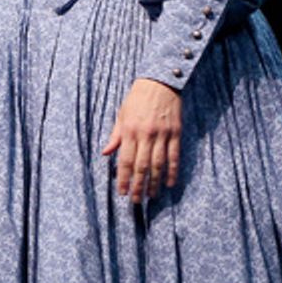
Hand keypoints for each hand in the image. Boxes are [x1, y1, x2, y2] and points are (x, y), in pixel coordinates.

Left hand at [102, 78, 181, 202]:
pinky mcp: (176, 133)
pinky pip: (174, 156)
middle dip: (138, 185)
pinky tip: (169, 183)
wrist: (160, 81)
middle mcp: (145, 135)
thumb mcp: (122, 114)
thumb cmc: (137, 98)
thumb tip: (105, 153)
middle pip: (141, 166)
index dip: (123, 179)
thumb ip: (115, 135)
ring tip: (151, 196)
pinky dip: (173, 171)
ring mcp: (162, 134)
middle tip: (136, 200)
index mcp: (129, 130)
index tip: (121, 192)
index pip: (125, 160)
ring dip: (155, 182)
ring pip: (158, 164)